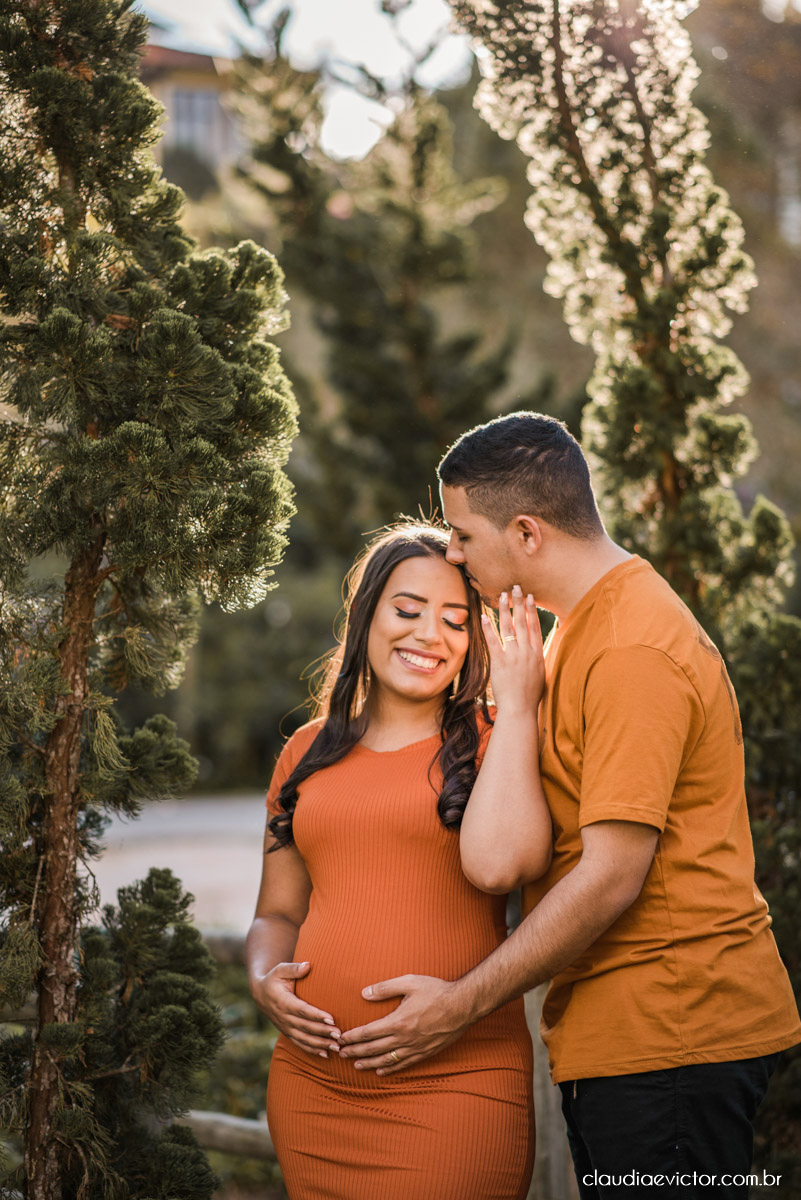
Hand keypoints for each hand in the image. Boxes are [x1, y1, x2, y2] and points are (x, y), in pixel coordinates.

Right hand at [250, 961, 340, 1057]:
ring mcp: (285, 1027)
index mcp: (283, 1002)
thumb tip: (307, 965)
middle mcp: (284, 1018)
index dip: (316, 1015)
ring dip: (320, 1044)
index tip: (331, 1019)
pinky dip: (312, 1050)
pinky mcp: (288, 1033)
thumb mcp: (280, 970)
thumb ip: (294, 968)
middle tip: (339, 1035)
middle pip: (306, 1027)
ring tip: (336, 1047)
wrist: (260, 994)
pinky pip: (300, 1044)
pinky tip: (325, 1054)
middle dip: (323, 1032)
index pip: (302, 1010)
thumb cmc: (274, 979)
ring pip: (304, 1039)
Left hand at [338, 974, 471, 1074]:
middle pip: (373, 1048)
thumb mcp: (410, 982)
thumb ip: (386, 987)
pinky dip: (390, 1068)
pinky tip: (381, 1070)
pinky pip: (404, 1064)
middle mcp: (404, 1038)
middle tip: (340, 1053)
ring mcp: (415, 1048)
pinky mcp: (425, 1053)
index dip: (352, 1037)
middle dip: (355, 1051)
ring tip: (356, 1065)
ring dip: (369, 1062)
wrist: (462, 1006)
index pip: (368, 1032)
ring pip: (386, 1060)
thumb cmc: (436, 991)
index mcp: (398, 1021)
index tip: (341, 1039)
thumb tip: (364, 993)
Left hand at [482, 586, 544, 716]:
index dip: (532, 610)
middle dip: (519, 603)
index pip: (534, 626)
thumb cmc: (531, 696)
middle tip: (516, 587)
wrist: (521, 709)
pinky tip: (484, 615)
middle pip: (522, 622)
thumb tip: (538, 651)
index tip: (530, 597)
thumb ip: (538, 659)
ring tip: (502, 595)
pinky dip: (488, 628)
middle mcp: (526, 652)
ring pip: (509, 627)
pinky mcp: (500, 662)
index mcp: (537, 653)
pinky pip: (493, 641)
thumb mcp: (541, 674)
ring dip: (505, 609)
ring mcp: (513, 656)